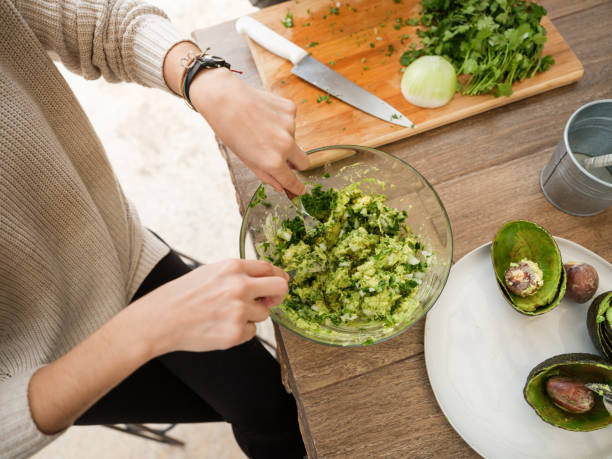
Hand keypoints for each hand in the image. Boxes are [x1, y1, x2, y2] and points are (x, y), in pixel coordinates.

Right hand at [138, 259, 288, 353]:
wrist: (159, 320)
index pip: (270, 268)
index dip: (277, 277)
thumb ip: (238, 274)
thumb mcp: (210, 272)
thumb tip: (268, 278)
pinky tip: (220, 326)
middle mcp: (239, 286)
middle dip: (278, 295)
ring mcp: (239, 310)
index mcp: (232, 267)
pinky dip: (241, 331)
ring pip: (264, 313)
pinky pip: (252, 332)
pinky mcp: (235, 332)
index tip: (278, 283)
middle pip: (280, 288)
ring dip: (251, 315)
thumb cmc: (182, 295)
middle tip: (269, 301)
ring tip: (226, 315)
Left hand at [190, 68, 308, 194]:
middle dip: (296, 164)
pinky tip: (265, 115)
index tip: (300, 190)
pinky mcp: (291, 110)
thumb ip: (265, 175)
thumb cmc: (230, 130)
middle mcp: (285, 145)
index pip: (292, 181)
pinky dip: (281, 121)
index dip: (297, 187)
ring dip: (284, 137)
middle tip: (283, 158)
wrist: (224, 98)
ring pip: (294, 139)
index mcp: (273, 162)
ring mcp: (290, 126)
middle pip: (303, 162)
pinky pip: (291, 121)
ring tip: (261, 127)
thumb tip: (280, 186)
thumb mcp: (245, 159)